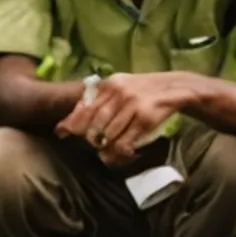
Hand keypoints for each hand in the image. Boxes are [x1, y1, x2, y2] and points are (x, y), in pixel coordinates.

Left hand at [58, 73, 198, 167]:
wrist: (173, 88)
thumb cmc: (140, 90)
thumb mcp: (119, 88)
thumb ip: (97, 101)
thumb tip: (69, 122)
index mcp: (110, 84)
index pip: (85, 106)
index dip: (72, 122)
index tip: (61, 133)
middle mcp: (119, 93)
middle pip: (95, 123)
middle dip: (91, 137)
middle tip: (94, 144)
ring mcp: (132, 105)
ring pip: (109, 134)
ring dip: (105, 146)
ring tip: (105, 151)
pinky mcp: (145, 118)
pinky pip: (126, 140)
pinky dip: (120, 150)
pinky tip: (122, 152)